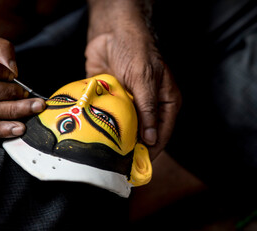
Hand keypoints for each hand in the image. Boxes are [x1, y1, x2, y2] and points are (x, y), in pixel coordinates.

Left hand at [85, 26, 180, 158]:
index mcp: (166, 101)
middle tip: (121, 164)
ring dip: (119, 140)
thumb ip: (148, 108)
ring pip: (127, 128)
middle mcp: (149, 105)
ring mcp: (130, 103)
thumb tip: (152, 138)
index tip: (139, 165)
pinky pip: (111, 118)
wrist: (111, 31)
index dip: (152, 150)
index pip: (162, 132)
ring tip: (108, 156)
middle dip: (134, 148)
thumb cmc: (135, 49)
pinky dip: (105, 127)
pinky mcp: (114, 100)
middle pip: (145, 134)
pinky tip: (98, 138)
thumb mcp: (144, 79)